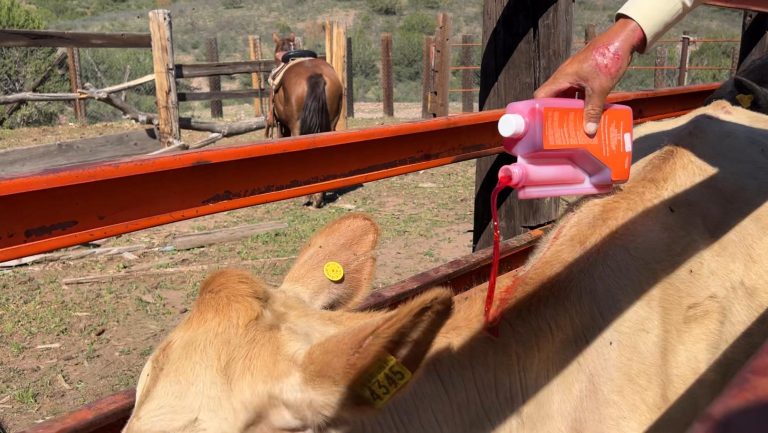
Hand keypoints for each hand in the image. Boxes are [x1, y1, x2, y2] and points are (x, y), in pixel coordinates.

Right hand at [534, 18, 646, 135]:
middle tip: (561, 131)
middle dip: (556, 115)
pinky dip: (581, 104)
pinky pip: (578, 93)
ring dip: (570, 110)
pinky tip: (588, 115)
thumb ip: (593, 110)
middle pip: (553, 99)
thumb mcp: (600, 89)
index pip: (541, 96)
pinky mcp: (585, 76)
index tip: (544, 126)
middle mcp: (564, 77)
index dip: (540, 111)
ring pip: (567, 97)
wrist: (622, 40)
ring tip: (574, 126)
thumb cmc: (607, 59)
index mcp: (561, 78)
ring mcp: (575, 77)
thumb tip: (589, 131)